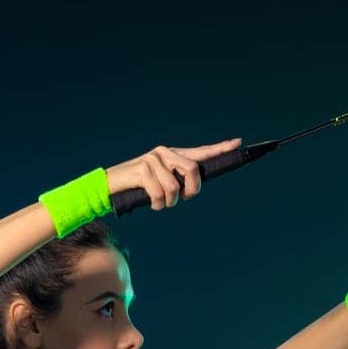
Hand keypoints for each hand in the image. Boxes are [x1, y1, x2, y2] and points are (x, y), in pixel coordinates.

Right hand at [105, 139, 242, 210]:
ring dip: (169, 202)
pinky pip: (160, 194)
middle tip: (183, 198)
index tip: (238, 143)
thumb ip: (177, 181)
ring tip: (160, 203)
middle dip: (191, 189)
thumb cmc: (138, 188)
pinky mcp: (142, 170)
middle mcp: (165, 153)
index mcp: (172, 155)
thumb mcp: (161, 183)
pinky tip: (151, 203)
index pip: (200, 152)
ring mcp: (153, 160)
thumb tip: (193, 188)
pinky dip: (157, 205)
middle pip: (193, 169)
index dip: (220, 149)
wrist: (109, 187)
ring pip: (175, 187)